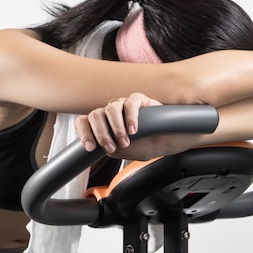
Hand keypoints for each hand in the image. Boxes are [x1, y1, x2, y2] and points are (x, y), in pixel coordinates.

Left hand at [75, 93, 196, 159]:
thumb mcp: (121, 152)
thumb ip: (106, 147)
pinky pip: (130, 103)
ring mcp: (125, 105)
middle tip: (111, 147)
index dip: (84, 132)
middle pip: (95, 114)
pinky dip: (130, 117)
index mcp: (104, 124)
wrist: (168, 142)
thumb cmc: (146, 145)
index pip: (84, 121)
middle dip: (101, 133)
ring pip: (111, 108)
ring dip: (116, 127)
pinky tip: (134, 130)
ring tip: (126, 141)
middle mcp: (112, 113)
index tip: (90, 147)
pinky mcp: (141, 100)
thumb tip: (95, 146)